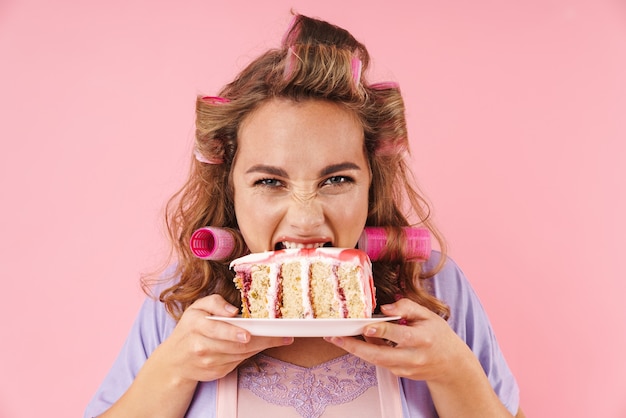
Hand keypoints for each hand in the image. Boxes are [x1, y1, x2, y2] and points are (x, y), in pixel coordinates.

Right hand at [150, 294, 293, 383]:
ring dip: (261, 346)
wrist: (174, 361)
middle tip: (282, 336)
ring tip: (278, 338)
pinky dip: (251, 353)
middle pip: (236, 345)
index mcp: (196, 326)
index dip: (234, 332)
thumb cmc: (190, 329)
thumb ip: (215, 303)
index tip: (249, 334)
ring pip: (241, 354)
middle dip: (262, 340)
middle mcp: (201, 346)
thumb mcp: (196, 308)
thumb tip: (233, 311)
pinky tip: (259, 345)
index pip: (218, 330)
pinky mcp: (217, 373)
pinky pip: (239, 362)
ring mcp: (209, 362)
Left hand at [324, 298, 473, 383]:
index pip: (400, 335)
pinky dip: (366, 352)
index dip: (382, 331)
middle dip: (356, 347)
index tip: (366, 327)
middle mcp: (414, 357)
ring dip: (355, 350)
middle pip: (381, 355)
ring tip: (337, 339)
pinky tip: (354, 342)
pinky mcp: (400, 374)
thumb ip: (407, 307)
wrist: (451, 365)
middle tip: (336, 337)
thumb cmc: (438, 336)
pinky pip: (380, 362)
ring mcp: (406, 368)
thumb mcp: (428, 316)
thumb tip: (384, 308)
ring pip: (376, 361)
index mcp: (423, 338)